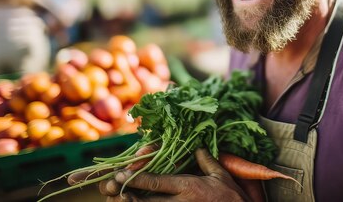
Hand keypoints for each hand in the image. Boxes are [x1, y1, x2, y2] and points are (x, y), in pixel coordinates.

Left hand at [100, 148, 248, 201]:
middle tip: (110, 189)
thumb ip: (206, 160)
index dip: (135, 178)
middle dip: (126, 195)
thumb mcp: (220, 175)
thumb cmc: (233, 197)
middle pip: (145, 201)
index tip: (119, 174)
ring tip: (118, 200)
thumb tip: (197, 146)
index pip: (156, 183)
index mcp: (189, 187)